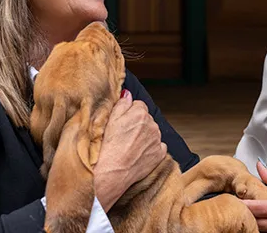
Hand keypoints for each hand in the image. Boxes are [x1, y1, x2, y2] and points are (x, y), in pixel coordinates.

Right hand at [93, 89, 166, 210]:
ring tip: (129, 146)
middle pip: (146, 118)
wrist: (112, 173)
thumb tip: (128, 94)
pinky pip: (158, 146)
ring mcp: (157, 139)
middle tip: (124, 136)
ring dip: (144, 136)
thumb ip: (121, 104)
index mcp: (139, 113)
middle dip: (137, 124)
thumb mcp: (109, 120)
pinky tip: (139, 153)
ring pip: (152, 132)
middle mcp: (152, 124)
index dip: (129, 114)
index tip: (121, 124)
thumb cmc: (106, 147)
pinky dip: (151, 148)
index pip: (138, 105)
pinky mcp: (159, 153)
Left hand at [242, 162, 266, 232]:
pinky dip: (261, 227)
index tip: (229, 198)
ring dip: (251, 220)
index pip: (249, 207)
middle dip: (241, 213)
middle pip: (249, 221)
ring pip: (256, 229)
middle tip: (235, 204)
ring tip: (248, 212)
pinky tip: (260, 221)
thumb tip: (260, 167)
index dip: (237, 203)